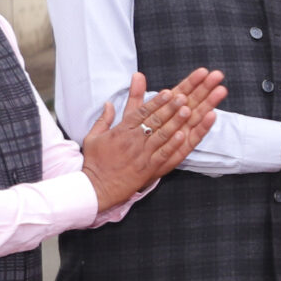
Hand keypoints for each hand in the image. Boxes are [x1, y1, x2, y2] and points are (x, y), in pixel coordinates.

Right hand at [80, 70, 225, 210]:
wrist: (96, 188)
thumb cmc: (95, 163)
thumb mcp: (93, 137)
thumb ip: (103, 119)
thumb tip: (108, 103)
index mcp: (121, 131)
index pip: (141, 112)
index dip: (156, 101)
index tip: (168, 92)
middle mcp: (133, 140)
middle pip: (154, 121)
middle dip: (169, 107)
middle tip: (183, 96)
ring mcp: (142, 154)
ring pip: (161, 135)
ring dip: (175, 122)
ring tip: (187, 110)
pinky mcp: (148, 168)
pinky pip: (163, 154)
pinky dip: (173, 145)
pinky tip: (182, 135)